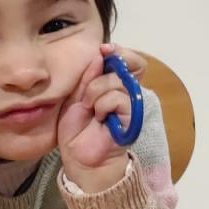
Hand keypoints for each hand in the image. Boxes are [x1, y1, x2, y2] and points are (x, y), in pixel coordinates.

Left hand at [58, 44, 146, 192]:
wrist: (80, 159)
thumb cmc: (77, 130)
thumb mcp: (75, 96)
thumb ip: (88, 77)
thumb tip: (100, 55)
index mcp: (113, 85)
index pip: (129, 60)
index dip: (119, 51)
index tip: (103, 49)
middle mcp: (126, 92)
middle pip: (129, 64)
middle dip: (104, 71)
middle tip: (89, 88)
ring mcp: (131, 105)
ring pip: (118, 81)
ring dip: (96, 92)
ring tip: (89, 108)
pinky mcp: (132, 118)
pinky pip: (119, 99)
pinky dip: (103, 105)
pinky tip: (98, 117)